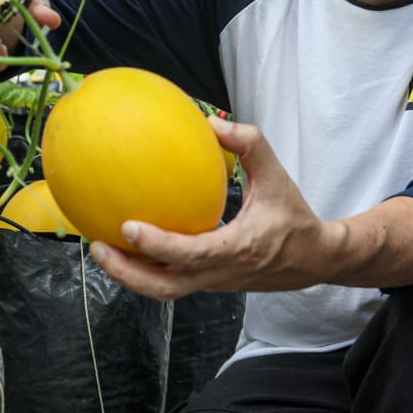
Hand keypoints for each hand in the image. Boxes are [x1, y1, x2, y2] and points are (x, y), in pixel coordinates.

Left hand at [89, 118, 331, 299]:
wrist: (314, 258)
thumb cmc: (293, 215)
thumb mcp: (276, 174)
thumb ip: (249, 143)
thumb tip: (209, 122)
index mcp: (238, 248)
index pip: (192, 254)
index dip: (158, 245)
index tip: (128, 227)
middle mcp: (221, 273)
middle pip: (165, 287)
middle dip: (126, 273)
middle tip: (98, 246)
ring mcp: (213, 283)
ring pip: (164, 290)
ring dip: (129, 274)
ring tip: (101, 248)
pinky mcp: (208, 283)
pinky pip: (171, 280)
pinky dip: (145, 268)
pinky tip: (127, 243)